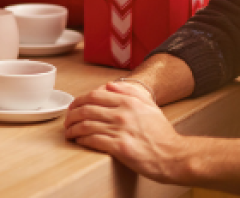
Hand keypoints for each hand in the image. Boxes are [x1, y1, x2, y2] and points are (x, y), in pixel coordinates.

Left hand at [63, 81, 187, 183]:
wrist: (173, 155)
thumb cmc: (161, 132)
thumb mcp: (149, 105)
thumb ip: (129, 91)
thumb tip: (109, 84)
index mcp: (128, 101)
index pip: (94, 95)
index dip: (78, 100)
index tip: (72, 107)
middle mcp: (122, 113)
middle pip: (86, 109)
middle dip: (71, 115)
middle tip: (67, 121)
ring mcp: (120, 130)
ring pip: (86, 125)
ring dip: (73, 129)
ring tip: (69, 133)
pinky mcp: (119, 147)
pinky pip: (93, 140)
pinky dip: (82, 140)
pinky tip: (80, 141)